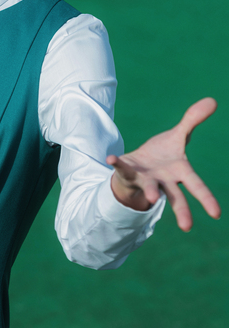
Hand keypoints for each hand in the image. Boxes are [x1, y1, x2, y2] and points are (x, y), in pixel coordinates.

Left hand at [107, 98, 220, 231]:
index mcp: (180, 172)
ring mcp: (145, 179)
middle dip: (181, 210)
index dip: (206, 199)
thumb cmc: (163, 155)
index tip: (216, 214)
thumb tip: (213, 100)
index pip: (196, 185)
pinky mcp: (128, 173)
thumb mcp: (179, 135)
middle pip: (175, 196)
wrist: (139, 166)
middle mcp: (163, 180)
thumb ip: (193, 119)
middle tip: (186, 227)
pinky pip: (122, 168)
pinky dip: (116, 163)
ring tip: (152, 199)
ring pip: (149, 188)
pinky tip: (110, 158)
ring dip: (150, 192)